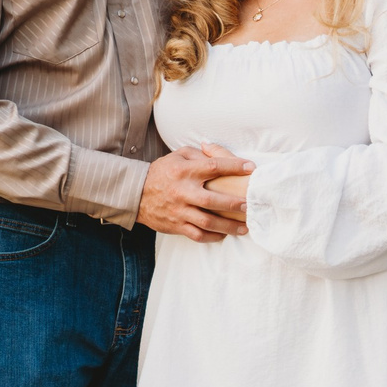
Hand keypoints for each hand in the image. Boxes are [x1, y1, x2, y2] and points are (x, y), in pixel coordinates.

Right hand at [137, 144, 253, 240]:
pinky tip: (224, 234)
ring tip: (245, 227)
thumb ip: (199, 154)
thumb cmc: (163, 172)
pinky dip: (213, 236)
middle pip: (211, 200)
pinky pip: (197, 234)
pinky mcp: (175, 225)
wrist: (135, 193)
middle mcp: (182, 191)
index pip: (213, 167)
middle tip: (249, 205)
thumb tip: (217, 150)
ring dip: (228, 226)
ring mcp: (179, 210)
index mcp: (184, 171)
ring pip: (206, 222)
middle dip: (233, 204)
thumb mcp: (178, 156)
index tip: (251, 168)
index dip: (233, 166)